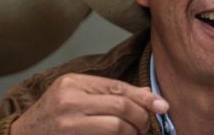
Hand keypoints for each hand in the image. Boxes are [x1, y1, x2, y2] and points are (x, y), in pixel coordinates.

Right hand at [10, 73, 168, 134]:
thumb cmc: (51, 116)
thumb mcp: (74, 96)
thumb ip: (108, 94)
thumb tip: (148, 97)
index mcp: (73, 83)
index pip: (118, 88)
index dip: (144, 98)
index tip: (162, 106)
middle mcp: (69, 100)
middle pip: (121, 106)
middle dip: (141, 118)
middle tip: (145, 126)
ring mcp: (68, 123)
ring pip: (117, 127)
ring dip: (132, 133)